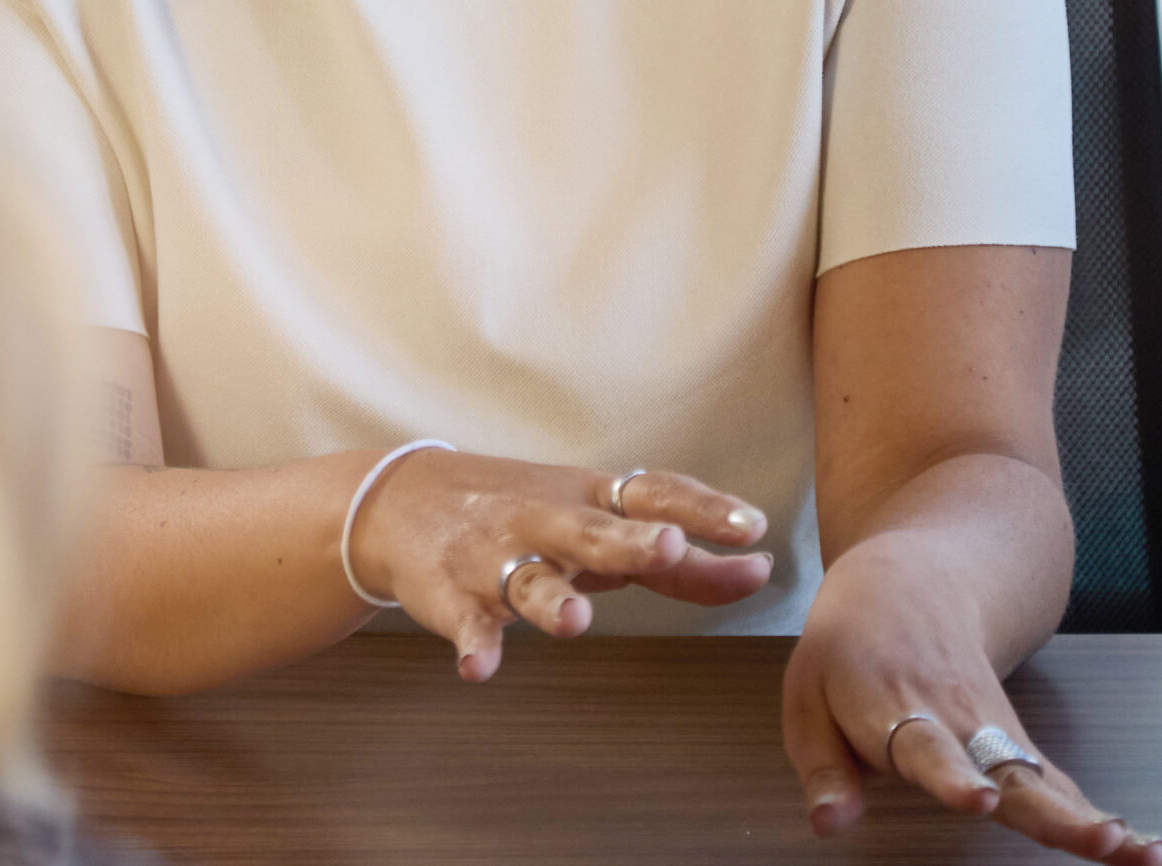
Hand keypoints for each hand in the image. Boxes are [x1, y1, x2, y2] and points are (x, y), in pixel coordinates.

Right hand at [348, 451, 772, 680]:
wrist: (401, 502)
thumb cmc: (529, 518)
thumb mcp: (601, 526)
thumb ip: (681, 565)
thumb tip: (760, 571)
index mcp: (590, 500)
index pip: (653, 494)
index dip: (702, 507)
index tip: (751, 526)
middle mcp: (546, 522)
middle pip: (594, 533)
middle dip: (631, 542)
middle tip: (669, 547)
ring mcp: (495, 558)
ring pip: (528, 582)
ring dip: (552, 601)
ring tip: (575, 623)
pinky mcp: (451, 594)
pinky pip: (465, 623)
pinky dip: (473, 645)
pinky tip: (479, 669)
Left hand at [783, 541, 1161, 864]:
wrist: (907, 583)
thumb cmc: (847, 649)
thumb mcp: (806, 697)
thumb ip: (823, 768)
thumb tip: (829, 826)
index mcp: (895, 709)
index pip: (927, 748)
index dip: (953, 776)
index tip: (982, 800)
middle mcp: (955, 720)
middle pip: (1009, 768)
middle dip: (1054, 811)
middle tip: (1100, 838)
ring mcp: (994, 729)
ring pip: (1047, 779)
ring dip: (1094, 820)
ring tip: (1141, 852)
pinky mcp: (1017, 740)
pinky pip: (1059, 784)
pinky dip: (1099, 816)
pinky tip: (1143, 851)